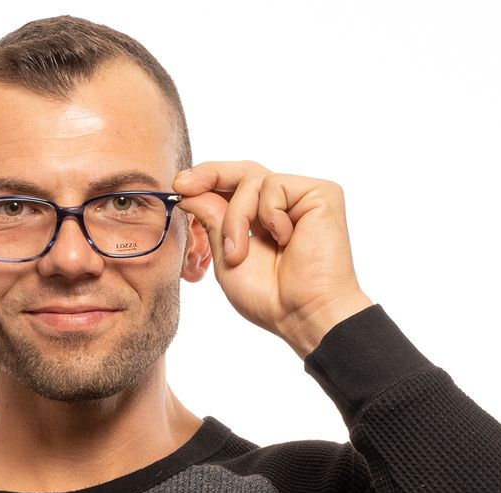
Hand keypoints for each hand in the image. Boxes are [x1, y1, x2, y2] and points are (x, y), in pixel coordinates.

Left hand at [172, 161, 373, 355]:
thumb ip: (212, 222)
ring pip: (253, 180)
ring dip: (236, 218)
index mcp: (262, 220)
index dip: (207, 180)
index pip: (234, 187)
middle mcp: (284, 204)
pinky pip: (276, 186)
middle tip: (183, 186)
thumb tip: (189, 191)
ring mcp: (302, 198)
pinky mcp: (321, 193)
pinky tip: (284, 241)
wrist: (302, 313)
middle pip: (243, 171)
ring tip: (240, 255)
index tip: (178, 187)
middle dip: (210, 175)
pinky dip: (268, 214)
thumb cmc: (269, 297)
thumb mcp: (227, 259)